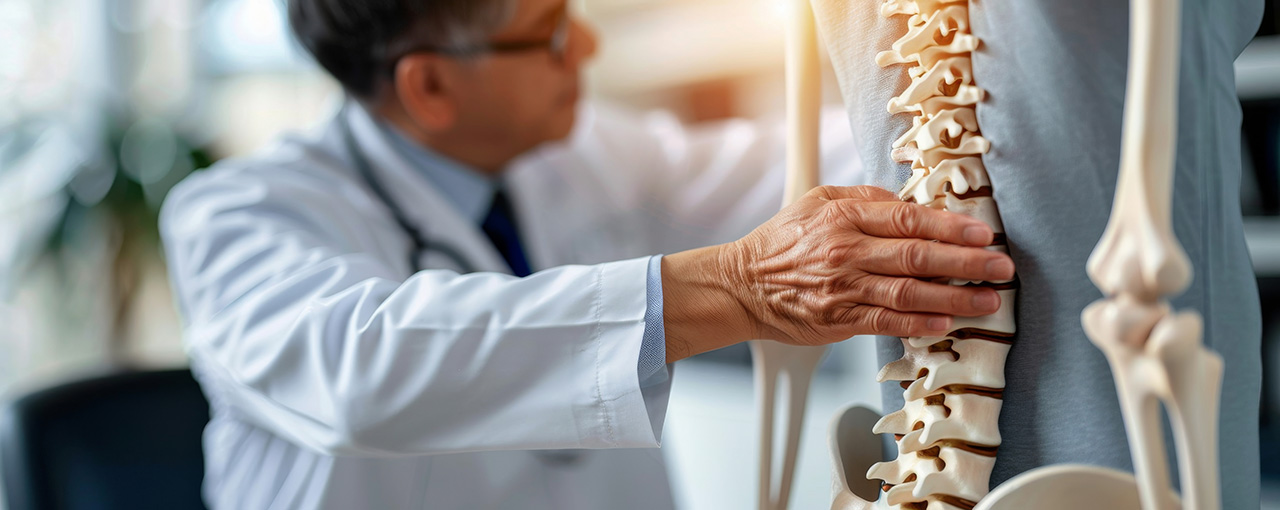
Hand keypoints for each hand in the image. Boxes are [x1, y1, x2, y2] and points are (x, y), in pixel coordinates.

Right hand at [662, 185, 1014, 360]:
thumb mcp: (818, 200)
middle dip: (966, 261)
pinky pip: (885, 322)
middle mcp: (846, 251)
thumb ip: (865, 197)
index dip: (951, 225)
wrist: (743, 284)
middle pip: (917, 254)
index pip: (909, 218)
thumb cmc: (783, 242)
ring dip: (954, 296)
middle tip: (1001, 266)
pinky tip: (945, 323)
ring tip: (988, 300)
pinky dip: (918, 324)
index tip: (984, 231)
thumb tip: (910, 201)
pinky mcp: (838, 320)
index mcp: (844, 217)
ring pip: (908, 292)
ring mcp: (843, 288)